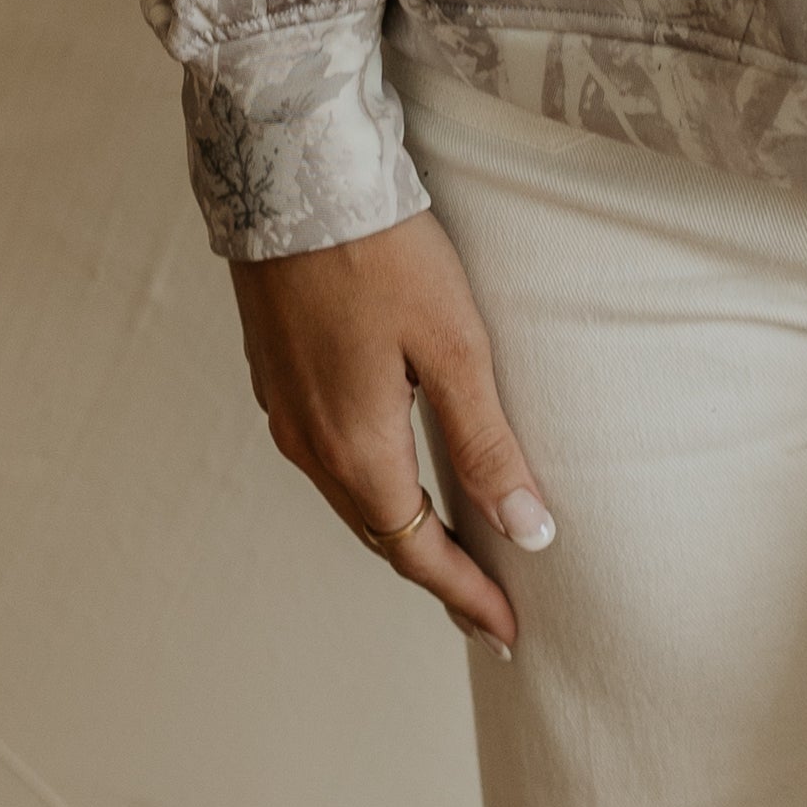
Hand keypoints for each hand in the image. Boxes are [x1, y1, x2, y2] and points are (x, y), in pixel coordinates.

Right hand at [231, 209, 556, 656]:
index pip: (418, 551)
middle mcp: (310, 443)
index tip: (508, 633)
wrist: (291, 173)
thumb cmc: (381, 251)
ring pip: (351, 495)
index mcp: (356, 448)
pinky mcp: (277, 372)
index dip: (466, 594)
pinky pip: (330, 456)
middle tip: (488, 606)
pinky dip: (371, 484)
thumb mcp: (454, 346)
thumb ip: (488, 444)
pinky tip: (396, 470)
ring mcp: (285, 408)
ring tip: (451, 548)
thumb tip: (529, 531)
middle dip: (437, 573)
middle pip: (381, 532)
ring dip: (401, 529)